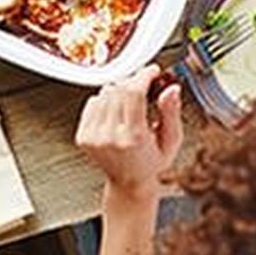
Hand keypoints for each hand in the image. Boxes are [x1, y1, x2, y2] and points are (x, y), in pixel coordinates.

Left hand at [75, 64, 183, 202]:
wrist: (129, 183)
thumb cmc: (151, 163)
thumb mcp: (171, 140)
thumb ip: (172, 112)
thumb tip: (172, 88)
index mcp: (134, 138)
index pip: (134, 92)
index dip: (144, 75)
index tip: (152, 70)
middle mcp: (111, 137)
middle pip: (118, 89)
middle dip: (133, 81)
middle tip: (144, 86)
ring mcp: (94, 137)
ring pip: (104, 93)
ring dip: (119, 91)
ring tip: (130, 104)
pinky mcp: (83, 136)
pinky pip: (92, 102)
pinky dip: (104, 101)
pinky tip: (115, 112)